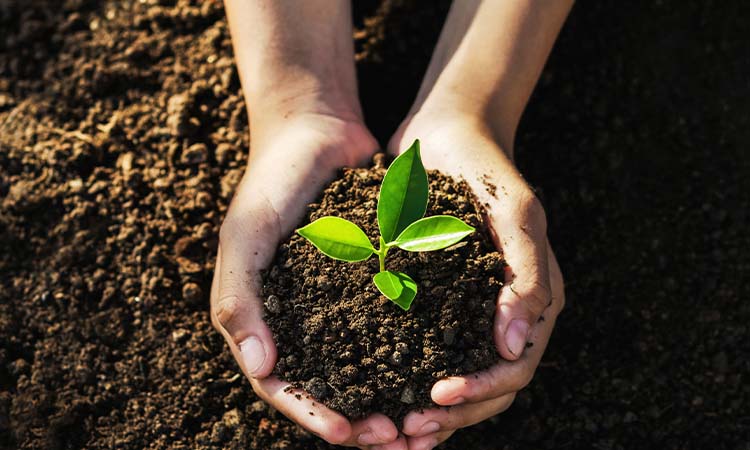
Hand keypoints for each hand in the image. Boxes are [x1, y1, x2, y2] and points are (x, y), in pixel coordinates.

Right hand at [210, 112, 407, 448]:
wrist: (315, 131)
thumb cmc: (271, 182)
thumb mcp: (245, 235)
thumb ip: (239, 299)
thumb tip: (262, 370)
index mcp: (263, 319)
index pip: (284, 386)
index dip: (313, 415)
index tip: (351, 433)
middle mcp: (301, 320)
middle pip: (328, 388)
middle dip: (360, 420)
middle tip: (399, 436)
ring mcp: (338, 305)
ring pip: (365, 367)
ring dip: (389, 398)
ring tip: (423, 418)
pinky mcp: (373, 284)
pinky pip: (392, 327)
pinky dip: (410, 353)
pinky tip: (440, 367)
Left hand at [388, 114, 564, 449]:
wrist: (446, 137)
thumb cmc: (484, 171)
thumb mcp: (513, 214)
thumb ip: (526, 276)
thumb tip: (515, 347)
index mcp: (535, 300)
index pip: (516, 368)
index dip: (481, 392)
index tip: (436, 396)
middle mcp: (506, 314)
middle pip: (490, 389)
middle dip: (452, 414)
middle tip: (406, 430)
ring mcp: (473, 311)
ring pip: (460, 379)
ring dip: (432, 412)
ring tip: (393, 430)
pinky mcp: (439, 303)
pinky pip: (429, 353)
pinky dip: (411, 380)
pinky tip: (381, 394)